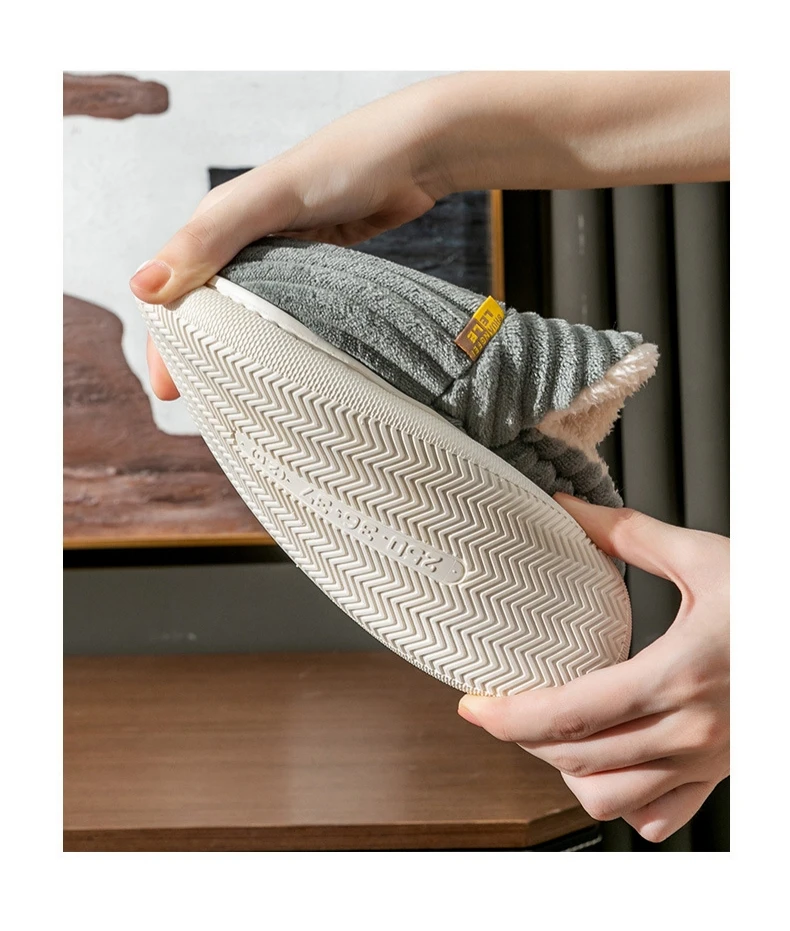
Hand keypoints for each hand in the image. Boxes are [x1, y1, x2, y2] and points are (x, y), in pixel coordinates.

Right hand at [130, 79, 451, 399]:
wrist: (412, 155)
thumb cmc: (342, 165)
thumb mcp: (269, 200)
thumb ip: (210, 240)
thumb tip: (143, 288)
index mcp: (216, 223)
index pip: (174, 291)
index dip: (169, 342)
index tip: (171, 391)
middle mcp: (241, 243)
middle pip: (208, 309)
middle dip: (200, 356)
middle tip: (205, 406)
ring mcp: (280, 260)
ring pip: (246, 316)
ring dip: (238, 353)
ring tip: (238, 399)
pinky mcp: (314, 271)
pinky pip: (286, 314)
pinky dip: (278, 342)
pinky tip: (284, 370)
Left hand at [457, 494, 728, 843]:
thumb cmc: (776, 600)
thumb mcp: (707, 557)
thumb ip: (629, 535)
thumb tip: (570, 510)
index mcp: (678, 674)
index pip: (571, 714)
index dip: (510, 717)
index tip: (474, 707)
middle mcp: (690, 730)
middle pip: (579, 759)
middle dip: (525, 740)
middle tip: (501, 710)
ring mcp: (708, 760)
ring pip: (613, 798)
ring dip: (567, 773)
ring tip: (549, 736)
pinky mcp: (722, 772)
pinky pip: (662, 815)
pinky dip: (624, 802)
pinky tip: (609, 767)